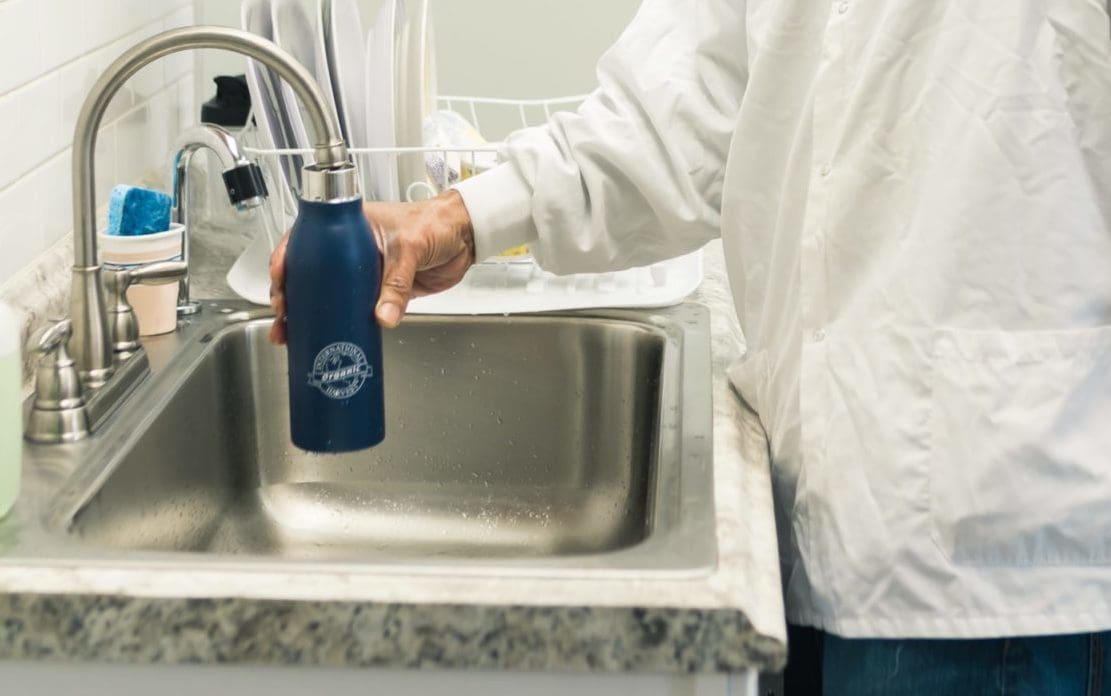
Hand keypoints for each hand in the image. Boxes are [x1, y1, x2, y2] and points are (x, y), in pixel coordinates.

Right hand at [269, 189, 474, 343]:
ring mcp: (363, 272)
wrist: (465, 235)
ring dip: (309, 314)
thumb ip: (398, 283)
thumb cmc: (436, 223)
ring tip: (291, 335)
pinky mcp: (381, 291)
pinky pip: (355, 309)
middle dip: (290, 296)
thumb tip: (383, 316)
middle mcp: (349, 249)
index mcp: (348, 226)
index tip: (280, 284)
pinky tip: (327, 336)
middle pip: (309, 273)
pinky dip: (340, 323)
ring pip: (328, 294)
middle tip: (283, 319)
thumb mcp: (411, 247)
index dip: (285, 261)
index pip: (305, 240)